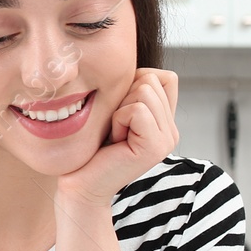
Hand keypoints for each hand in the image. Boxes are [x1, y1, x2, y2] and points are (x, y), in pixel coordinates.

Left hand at [57, 67, 179, 205]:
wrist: (79, 184)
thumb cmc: (89, 146)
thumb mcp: (113, 111)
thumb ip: (131, 91)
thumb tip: (135, 66)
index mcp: (164, 120)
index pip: (163, 76)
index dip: (134, 83)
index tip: (117, 113)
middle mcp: (171, 129)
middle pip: (152, 78)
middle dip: (123, 97)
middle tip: (114, 127)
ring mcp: (167, 139)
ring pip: (145, 90)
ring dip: (119, 109)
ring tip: (114, 135)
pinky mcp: (156, 147)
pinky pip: (137, 110)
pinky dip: (118, 120)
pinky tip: (114, 141)